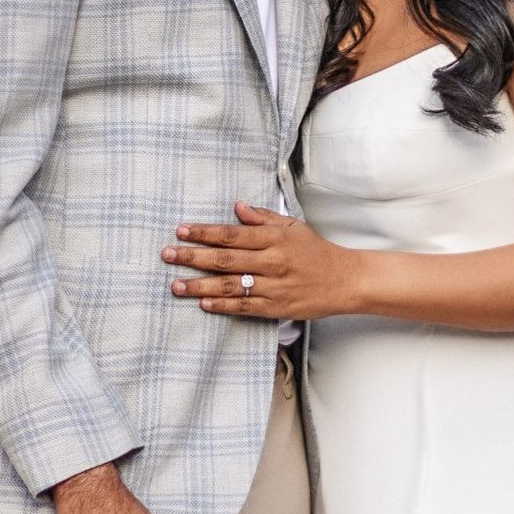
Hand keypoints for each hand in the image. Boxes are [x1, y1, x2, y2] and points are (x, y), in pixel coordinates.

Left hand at [166, 201, 355, 322]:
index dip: (204, 232)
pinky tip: (203, 303)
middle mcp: (271, 262)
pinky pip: (244, 307)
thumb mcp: (293, 226)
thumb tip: (238, 207)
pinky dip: (223, 305)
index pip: (232, 234)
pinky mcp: (276, 307)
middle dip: (192, 257)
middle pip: (225, 259)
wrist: (345, 281)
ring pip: (231, 285)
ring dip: (200, 285)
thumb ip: (263, 218)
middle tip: (168, 254)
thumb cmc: (316, 252)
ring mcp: (273, 286)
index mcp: (274, 239)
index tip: (181, 230)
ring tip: (175, 284)